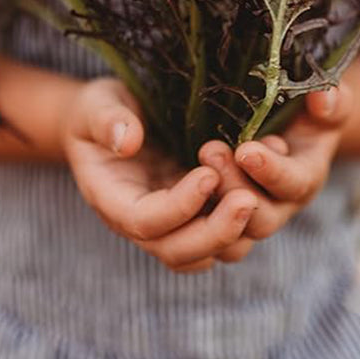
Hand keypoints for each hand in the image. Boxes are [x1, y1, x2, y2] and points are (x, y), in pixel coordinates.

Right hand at [61, 78, 258, 272]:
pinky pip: (223, 239)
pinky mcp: (196, 215)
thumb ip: (107, 120)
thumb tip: (127, 140)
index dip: (178, 206)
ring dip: (235, 231)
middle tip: (248, 200)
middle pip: (177, 251)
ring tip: (258, 192)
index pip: (144, 221)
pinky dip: (245, 224)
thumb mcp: (96, 105)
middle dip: (215, 232)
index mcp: (112, 198)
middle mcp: (141, 222)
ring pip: (207, 253)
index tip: (207, 175)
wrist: (108, 122)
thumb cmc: (100, 112)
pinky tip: (263, 187)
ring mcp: (171, 223)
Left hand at [198, 82, 354, 248]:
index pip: (294, 185)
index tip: (246, 150)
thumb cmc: (302, 108)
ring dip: (211, 206)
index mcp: (304, 178)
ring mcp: (246, 219)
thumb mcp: (320, 98)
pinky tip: (174, 188)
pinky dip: (190, 223)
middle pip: (260, 219)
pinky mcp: (215, 221)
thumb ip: (331, 100)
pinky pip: (203, 243)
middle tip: (209, 149)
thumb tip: (323, 97)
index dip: (272, 172)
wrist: (279, 125)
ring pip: (231, 239)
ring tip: (195, 164)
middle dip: (234, 186)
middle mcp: (278, 206)